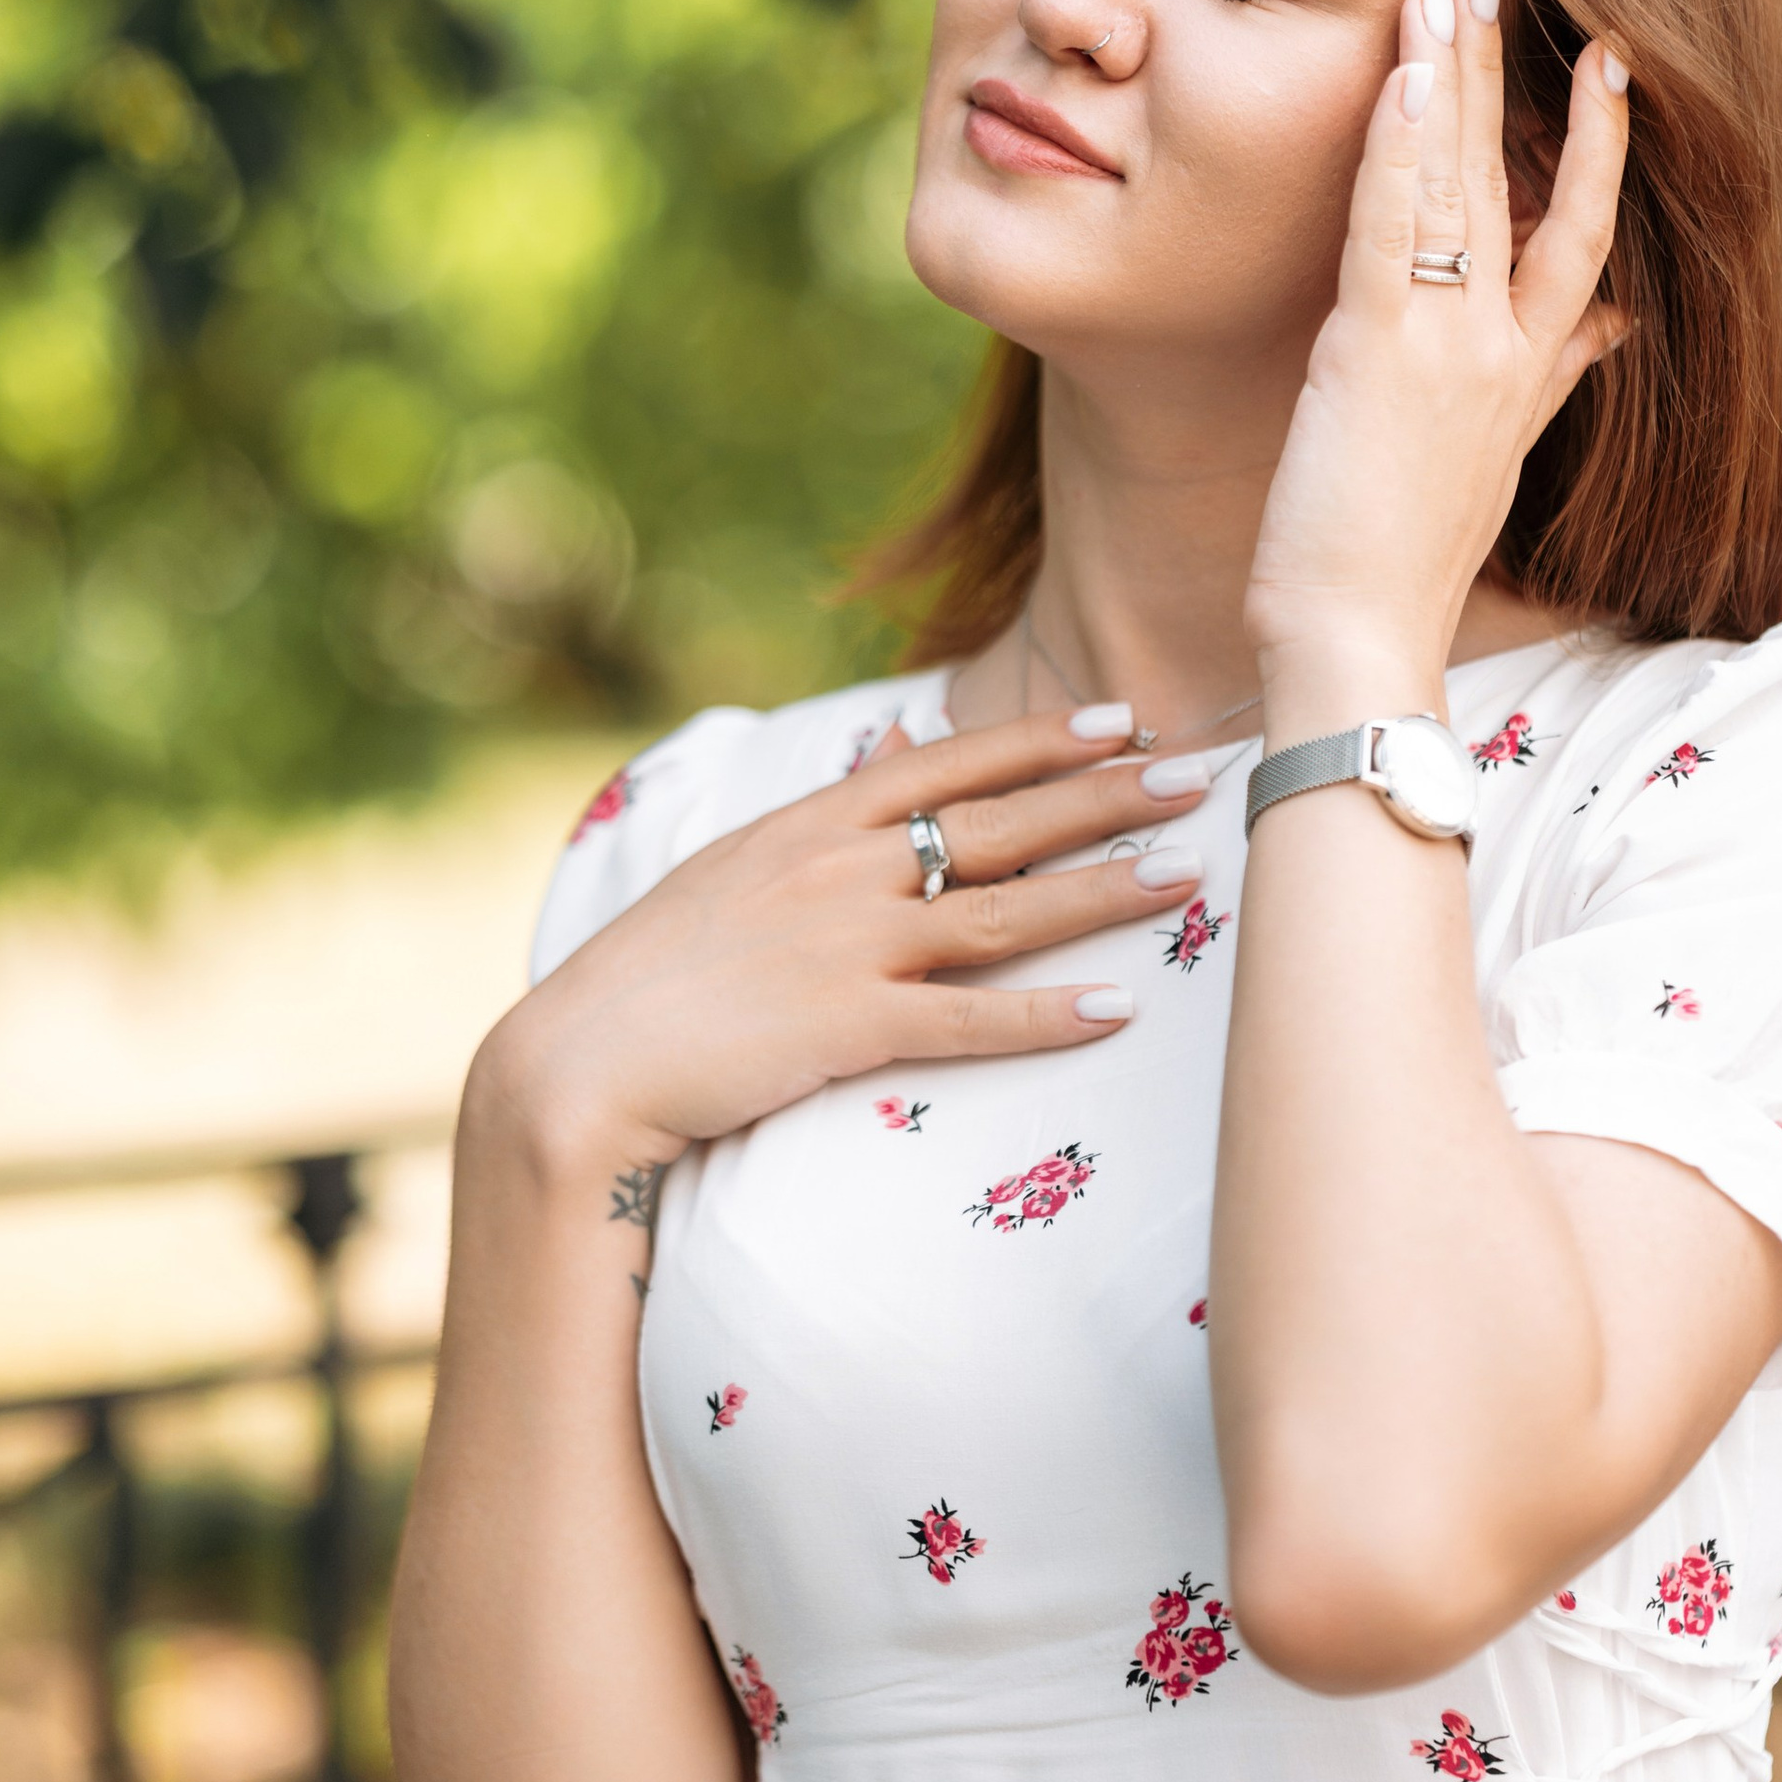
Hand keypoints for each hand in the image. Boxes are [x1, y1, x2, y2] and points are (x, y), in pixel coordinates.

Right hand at [476, 710, 1215, 1169]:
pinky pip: (968, 1022)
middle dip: (1106, 797)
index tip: (1123, 720)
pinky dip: (1046, 1016)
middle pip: (999, 823)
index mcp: (814, 822)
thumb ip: (829, 815)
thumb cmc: (658, 970)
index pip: (951, 763)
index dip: (1042, 740)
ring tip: (1186, 874)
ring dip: (1103, 889)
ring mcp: (846, 946)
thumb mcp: (739, 864)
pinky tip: (1116, 1010)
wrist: (581, 1060)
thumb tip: (899, 749)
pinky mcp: (846, 1029)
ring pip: (1003, 909)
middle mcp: (840, 868)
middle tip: (1200, 775)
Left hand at [1243, 0, 1629, 701]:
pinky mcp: (1380, 351)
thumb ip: (1559, 375)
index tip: (1614, 66)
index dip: (1597, 145)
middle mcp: (1504, 349)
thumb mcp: (1498, 458)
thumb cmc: (1400, 562)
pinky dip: (1399, 144)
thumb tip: (1616, 324)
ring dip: (1452, 76)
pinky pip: (1395, 225)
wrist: (1362, 640)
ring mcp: (1450, 346)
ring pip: (1460, 183)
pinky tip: (1401, 72)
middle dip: (1515, 72)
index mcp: (1530, 372)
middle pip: (1522, 182)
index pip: (1582, 235)